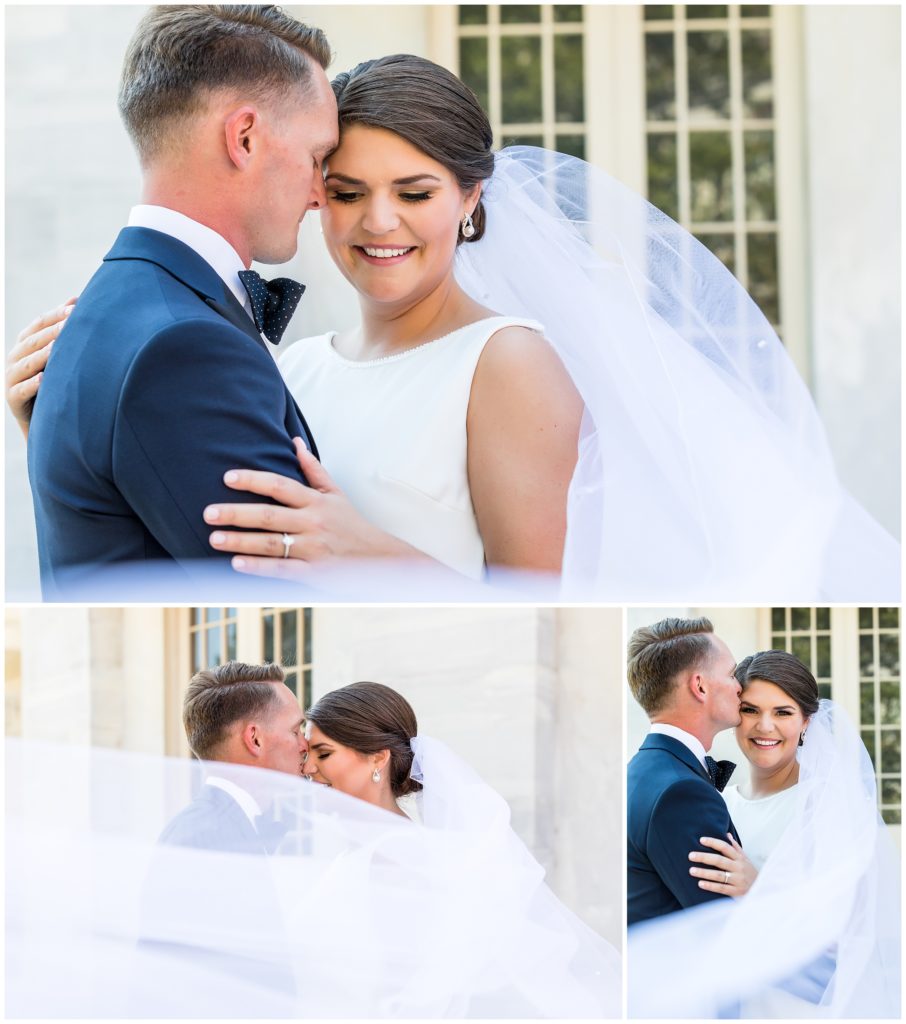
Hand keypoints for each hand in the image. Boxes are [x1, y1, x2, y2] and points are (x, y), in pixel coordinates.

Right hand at [6, 298, 76, 437]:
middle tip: (72, 324)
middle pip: (33, 341)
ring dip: (42, 356)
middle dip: (53, 331)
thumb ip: (63, 328)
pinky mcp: (12, 399)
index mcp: (25, 343)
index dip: (56, 315)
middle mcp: (15, 357)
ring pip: (26, 364)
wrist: (44, 418)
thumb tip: (76, 299)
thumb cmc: (55, 380)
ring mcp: (11, 378)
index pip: (39, 324)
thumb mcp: (58, 354)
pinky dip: (32, 385)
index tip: (77, 309)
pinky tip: (44, 380)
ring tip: (57, 348)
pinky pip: (21, 391)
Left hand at [204, 437, 426, 577]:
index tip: (227, 477)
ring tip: (214, 538)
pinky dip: (259, 567)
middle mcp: (313, 523)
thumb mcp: (335, 493)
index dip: (253, 480)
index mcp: (316, 501)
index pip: (280, 486)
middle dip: (237, 514)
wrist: (378, 558)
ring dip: (240, 541)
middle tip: (208, 512)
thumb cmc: (351, 524)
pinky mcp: (314, 572)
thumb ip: (313, 469)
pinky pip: (282, 569)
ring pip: (271, 544)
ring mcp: (312, 549)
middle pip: (269, 516)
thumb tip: (294, 441)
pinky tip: (237, 564)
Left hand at [688, 833, 757, 897]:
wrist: (764, 891)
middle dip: (704, 857)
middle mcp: (739, 868)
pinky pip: (722, 888)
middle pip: (719, 860)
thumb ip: (736, 848)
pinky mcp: (737, 892)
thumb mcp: (746, 860)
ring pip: (719, 875)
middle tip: (690, 855)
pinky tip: (700, 884)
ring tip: (691, 870)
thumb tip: (727, 834)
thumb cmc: (751, 873)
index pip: (725, 847)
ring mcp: (738, 880)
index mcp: (739, 858)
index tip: (701, 840)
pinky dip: (710, 886)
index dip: (713, 842)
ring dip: (704, 872)